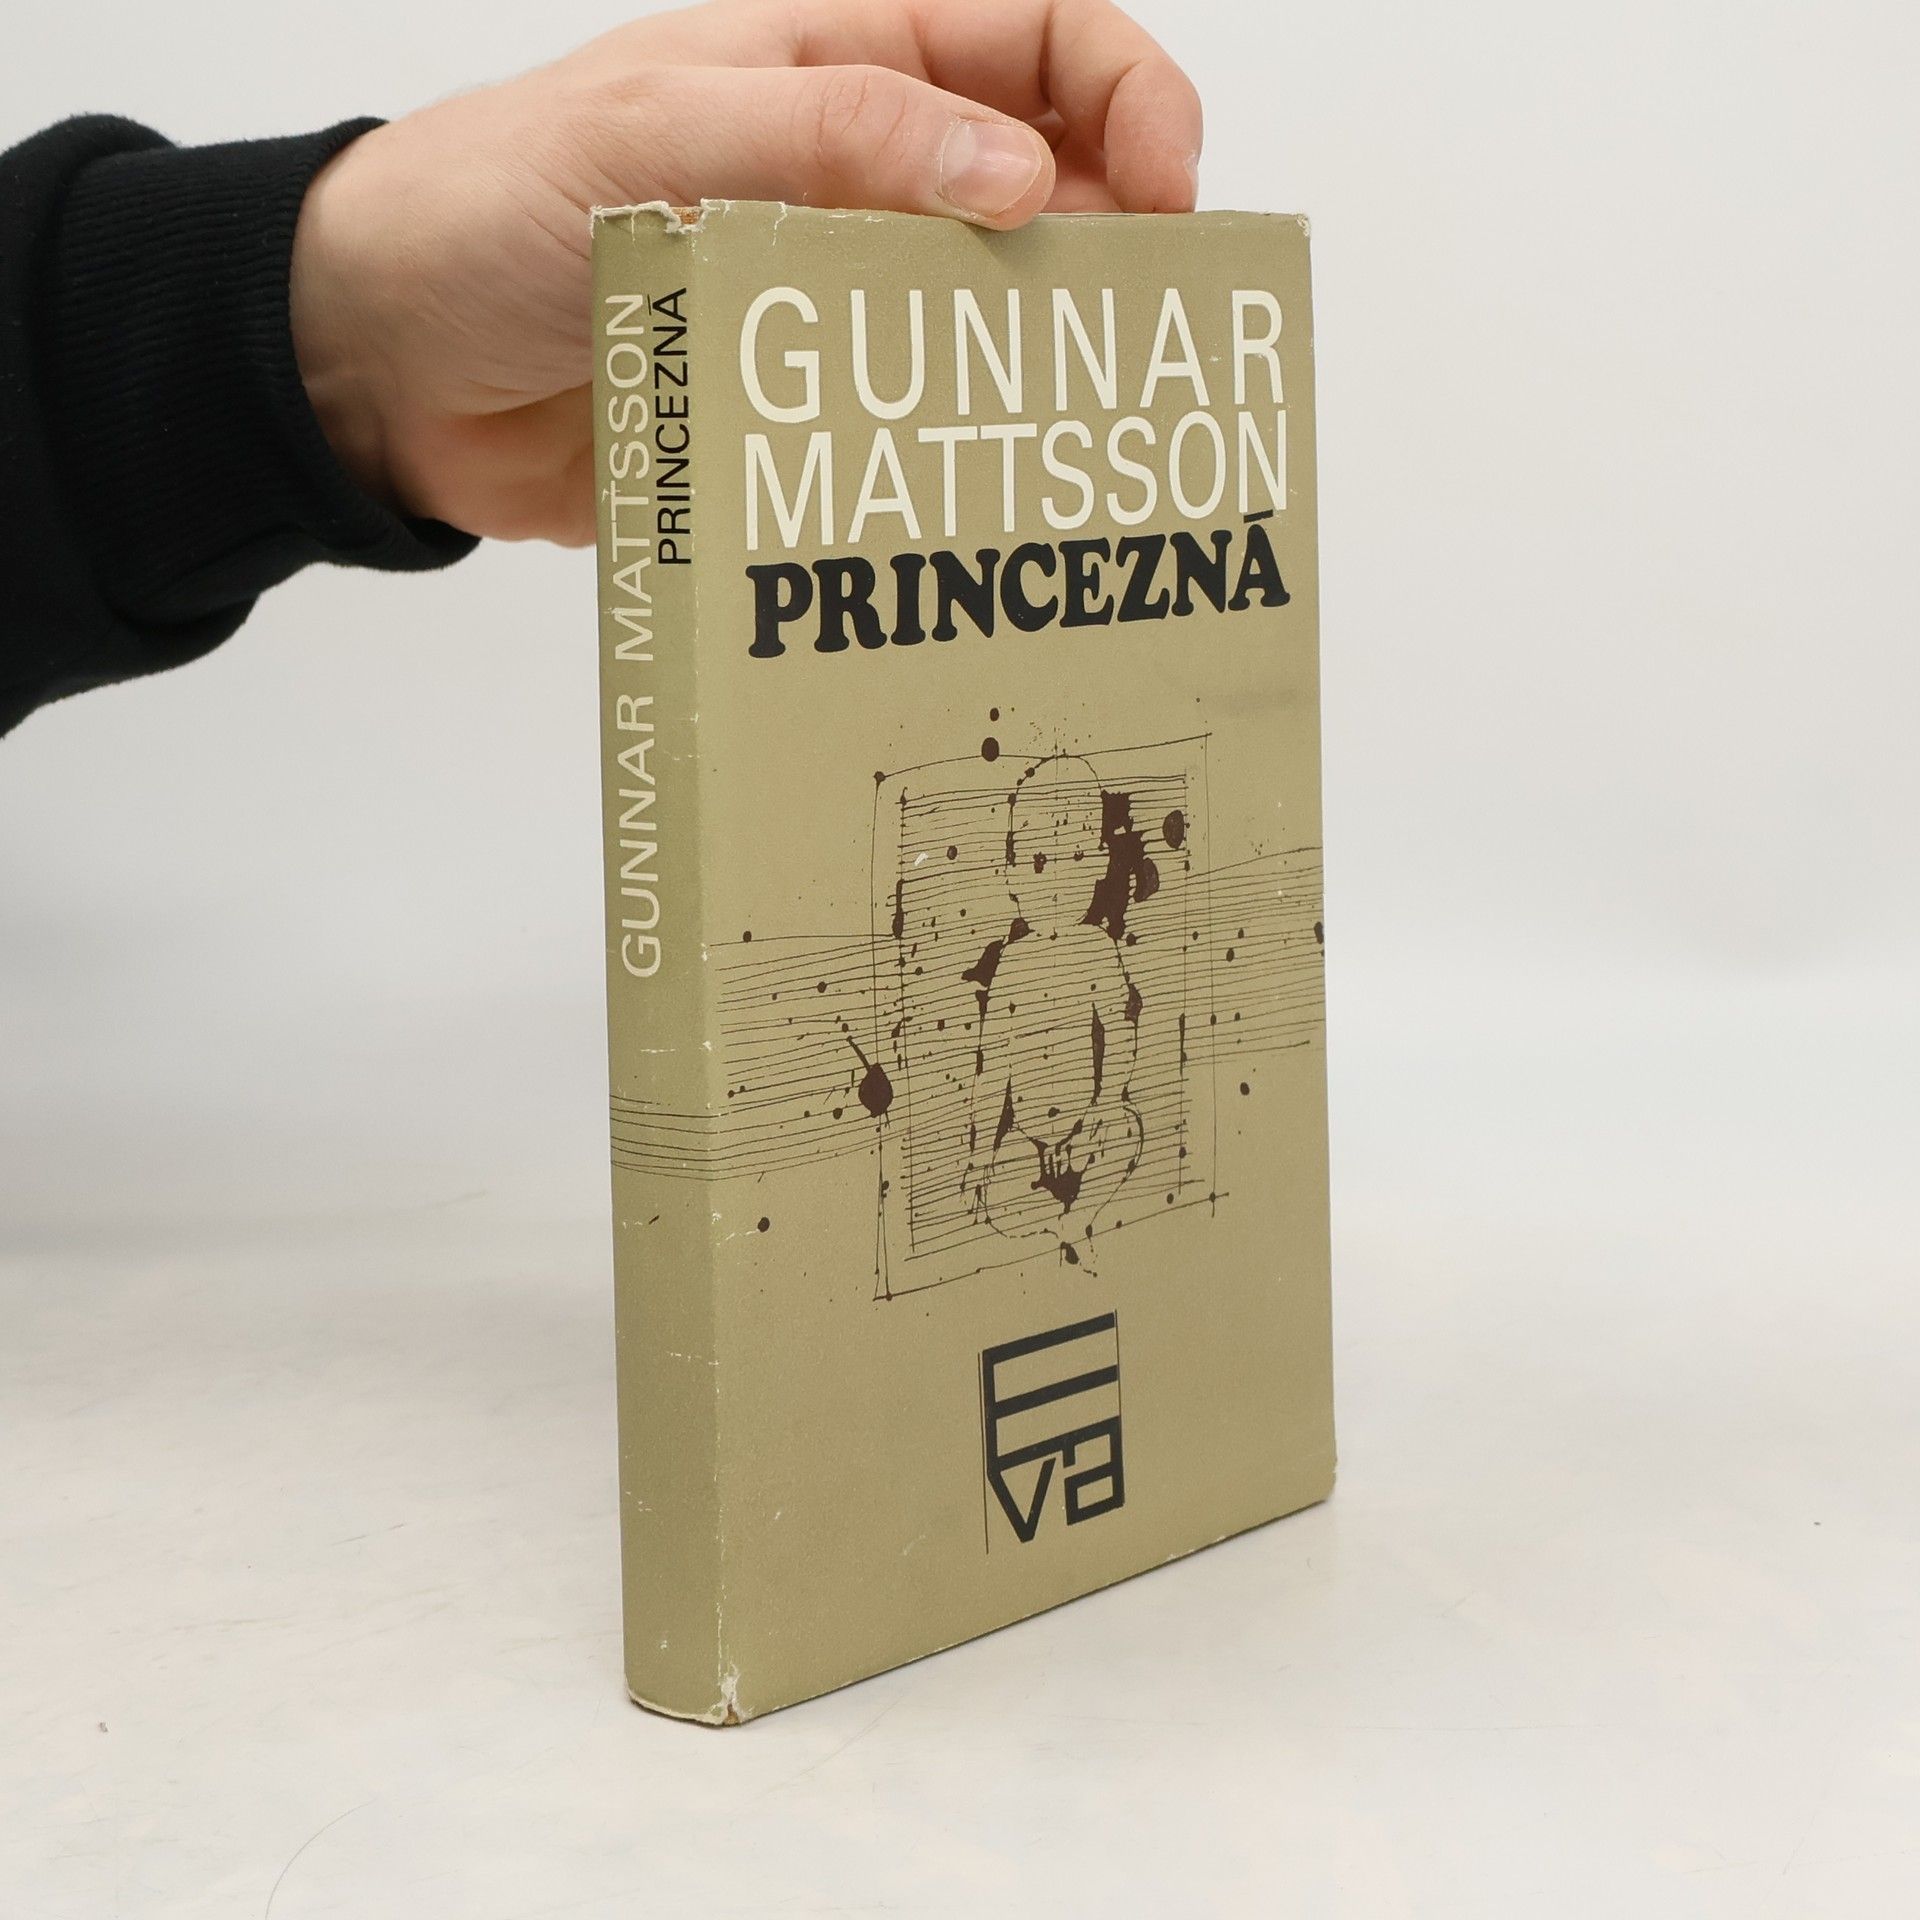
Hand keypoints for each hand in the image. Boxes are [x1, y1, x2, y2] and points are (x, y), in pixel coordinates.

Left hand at [288, 0, 1202, 546]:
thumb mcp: (658, 131)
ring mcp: (834, 296)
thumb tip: (1019, 175)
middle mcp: (858, 175)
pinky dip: (959, 456)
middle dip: (1120, 244)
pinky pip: (914, 426)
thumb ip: (836, 136)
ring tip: (1084, 422)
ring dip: (1044, 362)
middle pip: (1048, 187)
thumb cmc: (488, 205)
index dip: (1128, 98)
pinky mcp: (804, 409)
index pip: (1039, 41)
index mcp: (839, 61)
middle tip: (1145, 329)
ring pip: (990, 319)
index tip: (1168, 191)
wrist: (381, 364)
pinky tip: (988, 494)